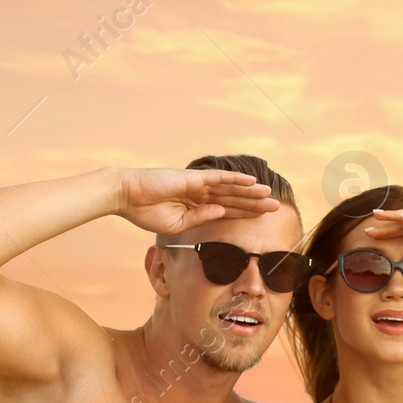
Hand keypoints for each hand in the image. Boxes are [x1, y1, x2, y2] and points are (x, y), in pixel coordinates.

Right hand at [118, 167, 278, 235]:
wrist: (126, 196)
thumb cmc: (145, 212)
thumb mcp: (176, 224)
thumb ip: (200, 219)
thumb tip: (221, 212)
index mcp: (196, 206)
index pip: (226, 210)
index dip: (245, 214)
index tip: (263, 219)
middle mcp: (200, 193)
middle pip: (233, 198)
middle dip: (254, 204)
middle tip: (276, 208)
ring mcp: (198, 184)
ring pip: (231, 188)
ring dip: (251, 192)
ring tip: (270, 196)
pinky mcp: (193, 177)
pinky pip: (219, 177)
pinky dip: (236, 179)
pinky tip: (252, 183)